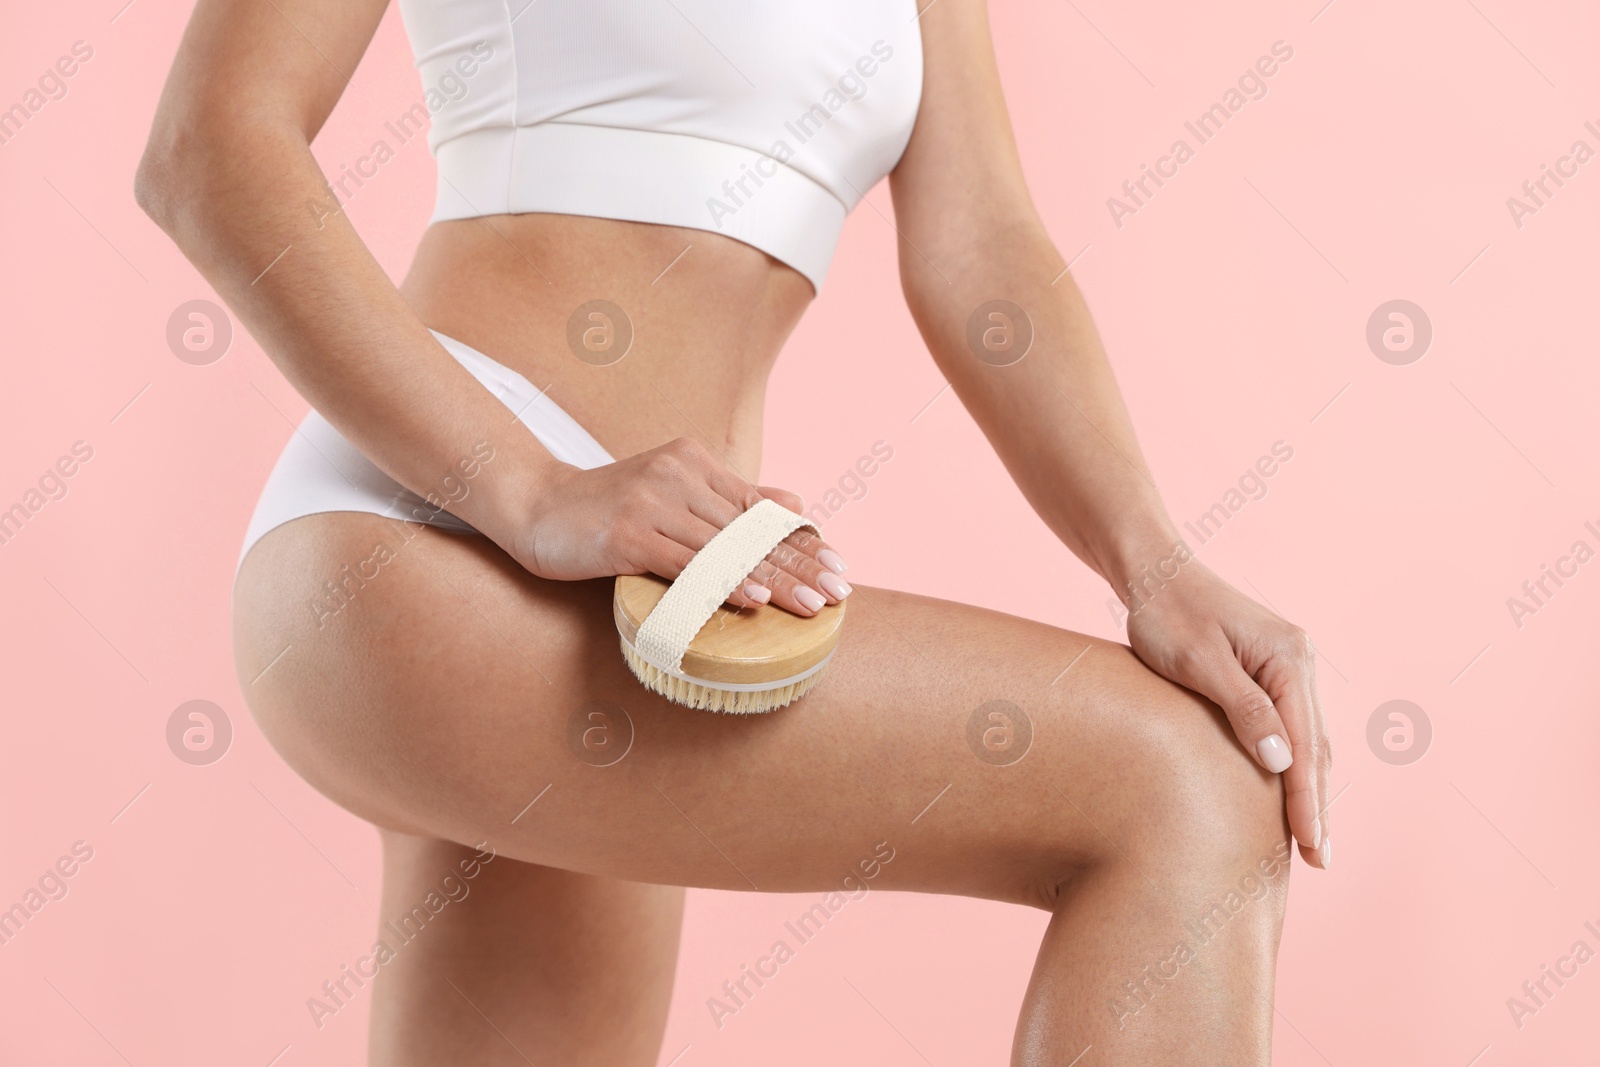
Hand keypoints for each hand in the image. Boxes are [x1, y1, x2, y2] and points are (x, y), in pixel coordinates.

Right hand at [510, 436, 851, 616]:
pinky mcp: (628, 532)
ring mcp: (653, 502)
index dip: (801, 540)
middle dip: (798, 564)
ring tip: (809, 606)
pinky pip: (686, 562)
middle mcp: (679, 476)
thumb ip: (730, 500)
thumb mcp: (673, 494)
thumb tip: (794, 506)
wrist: (535, 506)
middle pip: (750, 529)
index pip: (760, 508)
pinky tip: (751, 599)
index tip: (837, 567)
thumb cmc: (606, 511)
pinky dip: (722, 582)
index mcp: (694, 463)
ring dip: (772, 580)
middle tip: (836, 592)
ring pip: (725, 548)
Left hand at [1123, 555, 1330, 869]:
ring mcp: (1288, 664)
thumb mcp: (1200, 663)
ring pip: (1308, 739)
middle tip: (1318, 861)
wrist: (1152, 572)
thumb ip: (1243, 710)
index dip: (1308, 800)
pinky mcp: (1270, 669)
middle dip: (1318, 805)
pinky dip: (1295, 763)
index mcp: (1290, 658)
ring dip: (1311, 789)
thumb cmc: (1166, 614)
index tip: (1312, 847)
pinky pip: (1291, 725)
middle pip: (1316, 746)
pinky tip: (1290, 793)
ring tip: (1310, 840)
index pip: (1305, 745)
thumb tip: (1283, 764)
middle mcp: (1300, 661)